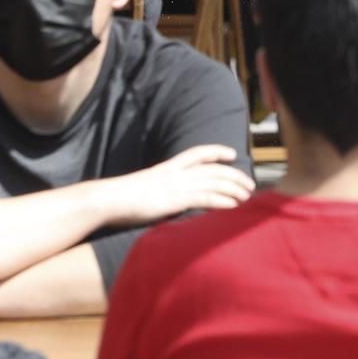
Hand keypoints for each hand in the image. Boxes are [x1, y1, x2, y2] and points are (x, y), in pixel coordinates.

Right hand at [107, 144, 252, 226]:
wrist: (107, 200)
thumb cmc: (119, 198)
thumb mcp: (143, 187)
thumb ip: (159, 189)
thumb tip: (165, 198)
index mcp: (167, 167)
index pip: (197, 153)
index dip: (216, 152)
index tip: (232, 153)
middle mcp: (175, 173)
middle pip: (213, 169)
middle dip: (234, 175)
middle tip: (250, 183)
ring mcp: (176, 186)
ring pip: (214, 183)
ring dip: (234, 189)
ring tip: (248, 196)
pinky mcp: (175, 200)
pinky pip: (206, 198)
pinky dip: (223, 201)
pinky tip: (234, 206)